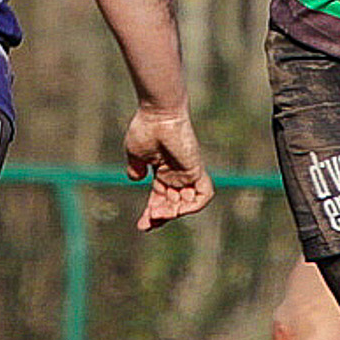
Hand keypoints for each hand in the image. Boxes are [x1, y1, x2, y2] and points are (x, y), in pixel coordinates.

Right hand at [123, 107, 213, 230]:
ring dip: (174, 213)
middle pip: (174, 205)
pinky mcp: (196, 169)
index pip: (161, 199)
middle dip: (161, 217)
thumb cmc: (145, 129)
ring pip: (188, 203)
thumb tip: (136, 180)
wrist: (157, 114)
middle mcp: (177, 175)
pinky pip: (204, 194)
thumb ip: (136, 169)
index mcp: (163, 172)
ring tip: (159, 214)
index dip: (152, 214)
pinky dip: (194, 206)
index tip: (141, 226)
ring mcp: (188, 172)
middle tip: (148, 222)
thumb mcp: (136, 155)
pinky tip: (178, 210)